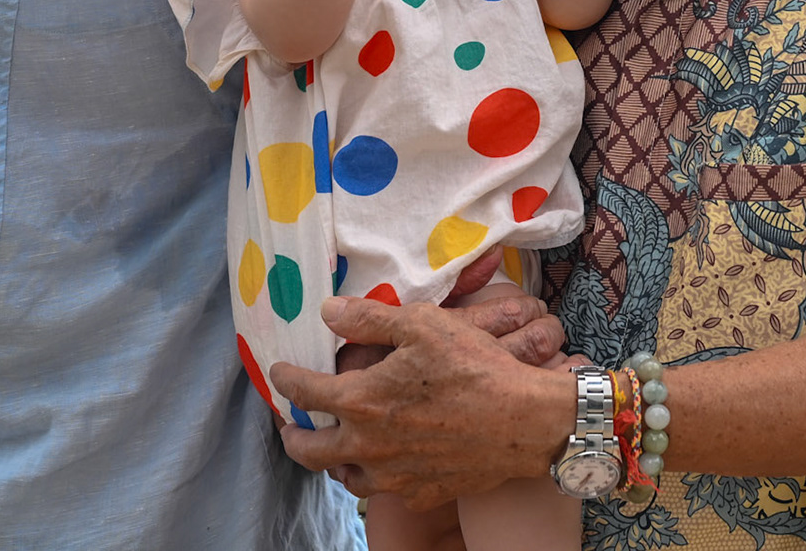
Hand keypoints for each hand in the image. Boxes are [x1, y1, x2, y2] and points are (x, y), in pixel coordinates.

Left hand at [274, 296, 570, 508]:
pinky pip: (386, 490)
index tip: (279, 372)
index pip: (305, 392)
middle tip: (289, 425)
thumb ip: (370, 319)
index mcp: (362, 401)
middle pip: (309, 451)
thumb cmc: (476, 367)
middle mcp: (369, 447)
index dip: (286, 379)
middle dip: (293, 435)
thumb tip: (328, 311)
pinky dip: (377, 476)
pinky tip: (386, 462)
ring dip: (334, 460)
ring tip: (337, 445)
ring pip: (346, 477)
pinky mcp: (422, 493)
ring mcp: (395, 476)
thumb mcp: (423, 326)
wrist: (526, 422)